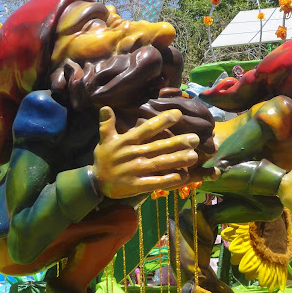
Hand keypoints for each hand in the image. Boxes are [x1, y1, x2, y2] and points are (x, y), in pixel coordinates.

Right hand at [92, 106, 218, 198]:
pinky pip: (156, 182)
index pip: (146, 129)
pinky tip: (183, 176)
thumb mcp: (104, 140)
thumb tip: (105, 106)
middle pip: (158, 147)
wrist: (96, 182)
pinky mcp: (136, 185)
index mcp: (126, 142)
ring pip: (160, 164)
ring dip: (178, 160)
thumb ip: (107, 124)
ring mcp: (135, 170)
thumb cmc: (104, 158)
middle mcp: (132, 155)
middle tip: (195, 138)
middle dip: (177, 142)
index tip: (178, 114)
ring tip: (194, 156)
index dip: (162, 121)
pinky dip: (169, 179)